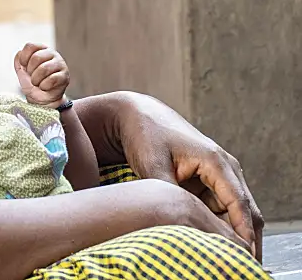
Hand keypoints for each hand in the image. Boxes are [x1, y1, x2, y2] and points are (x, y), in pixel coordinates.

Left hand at [14, 43, 69, 107]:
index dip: (24, 58)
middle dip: (30, 71)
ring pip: (44, 68)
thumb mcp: (21, 71)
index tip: (24, 66)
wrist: (41, 99)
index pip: (30, 46)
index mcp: (41, 49)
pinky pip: (52, 79)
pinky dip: (44, 86)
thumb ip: (19, 60)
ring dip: (36, 79)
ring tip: (37, 83)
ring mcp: (60, 64)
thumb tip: (20, 53)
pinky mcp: (65, 76)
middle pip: (36, 57)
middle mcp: (52, 54)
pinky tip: (45, 87)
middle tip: (32, 77)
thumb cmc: (33, 83)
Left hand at [116, 92, 263, 259]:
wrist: (135, 115)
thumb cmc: (145, 134)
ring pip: (233, 212)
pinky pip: (218, 207)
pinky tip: (208, 241)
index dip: (243, 233)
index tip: (243, 256)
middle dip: (243, 239)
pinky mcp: (206, 180)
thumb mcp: (153, 165)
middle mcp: (224, 168)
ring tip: (222, 256)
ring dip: (230, 233)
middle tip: (237, 265)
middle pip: (244, 211)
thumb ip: (170, 195)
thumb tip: (182, 223)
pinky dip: (216, 224)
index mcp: (216, 161)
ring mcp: (216, 174)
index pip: (239, 204)